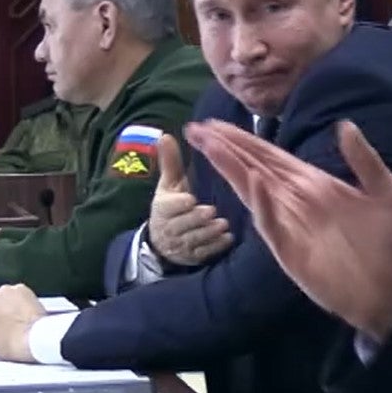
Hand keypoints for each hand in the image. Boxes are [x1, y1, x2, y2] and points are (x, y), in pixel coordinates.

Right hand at [0, 284, 46, 362]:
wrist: (34, 337)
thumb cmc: (14, 346)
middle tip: (6, 326)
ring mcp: (3, 292)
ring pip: (2, 298)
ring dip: (7, 305)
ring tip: (17, 318)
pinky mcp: (20, 288)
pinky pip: (17, 294)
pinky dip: (20, 300)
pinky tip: (26, 311)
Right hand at [147, 135, 231, 265]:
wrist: (164, 241)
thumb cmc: (172, 205)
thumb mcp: (169, 184)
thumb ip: (170, 162)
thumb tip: (165, 135)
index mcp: (163, 208)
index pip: (168, 207)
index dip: (179, 204)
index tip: (190, 199)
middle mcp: (170, 228)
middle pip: (183, 224)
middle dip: (196, 219)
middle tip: (211, 211)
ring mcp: (182, 245)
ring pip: (195, 240)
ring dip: (209, 233)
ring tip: (223, 224)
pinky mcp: (194, 256)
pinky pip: (205, 253)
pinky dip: (216, 246)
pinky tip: (228, 238)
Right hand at [185, 119, 391, 342]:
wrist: (391, 289)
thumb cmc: (388, 241)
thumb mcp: (385, 192)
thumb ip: (364, 159)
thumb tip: (344, 124)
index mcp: (312, 184)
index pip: (269, 155)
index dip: (242, 138)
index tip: (214, 122)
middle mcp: (294, 201)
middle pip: (253, 167)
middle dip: (225, 146)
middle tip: (195, 127)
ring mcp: (288, 225)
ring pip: (254, 190)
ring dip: (232, 167)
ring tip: (208, 144)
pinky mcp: (290, 251)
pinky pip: (272, 224)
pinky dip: (262, 204)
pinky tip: (252, 183)